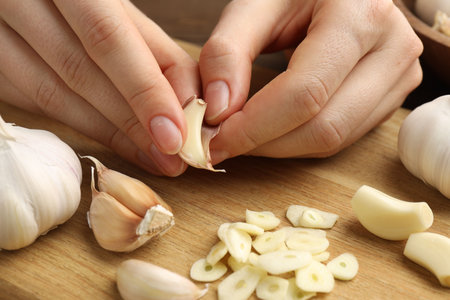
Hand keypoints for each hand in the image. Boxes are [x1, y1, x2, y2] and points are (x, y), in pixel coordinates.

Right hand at [0, 0, 199, 175]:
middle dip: (131, 121)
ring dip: (107, 133)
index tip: (176, 133)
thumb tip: (187, 101)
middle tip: (169, 157)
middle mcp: (23, 0)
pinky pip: (34, 101)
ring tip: (148, 157)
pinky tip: (112, 141)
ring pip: (53, 94)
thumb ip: (151, 49)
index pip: (108, 39)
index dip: (145, 91)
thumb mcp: (117, 9)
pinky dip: (79, 126)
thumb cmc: (81, 2)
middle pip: (80, 72)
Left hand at [200, 0, 422, 161]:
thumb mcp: (255, 6)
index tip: (216, 141)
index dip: (255, 126)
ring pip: (334, 139)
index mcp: (360, 14)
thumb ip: (227, 52)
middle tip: (223, 143)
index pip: (305, 92)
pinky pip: (342, 137)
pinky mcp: (392, 97)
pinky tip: (274, 130)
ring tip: (245, 135)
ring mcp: (399, 76)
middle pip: (323, 126)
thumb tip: (218, 110)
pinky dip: (300, 141)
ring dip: (281, 147)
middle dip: (265, 143)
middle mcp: (393, 47)